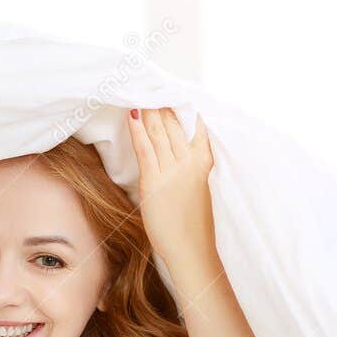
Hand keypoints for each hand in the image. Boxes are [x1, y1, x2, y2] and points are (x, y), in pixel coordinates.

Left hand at [128, 107, 214, 263]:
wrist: (193, 250)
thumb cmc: (194, 226)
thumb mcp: (198, 191)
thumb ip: (189, 171)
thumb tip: (173, 158)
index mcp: (204, 163)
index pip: (195, 128)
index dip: (183, 109)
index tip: (174, 92)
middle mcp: (190, 163)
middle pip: (174, 126)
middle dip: (162, 105)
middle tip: (150, 86)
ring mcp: (173, 171)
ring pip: (160, 133)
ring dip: (149, 112)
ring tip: (139, 93)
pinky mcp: (155, 182)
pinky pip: (146, 149)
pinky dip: (138, 130)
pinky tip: (132, 116)